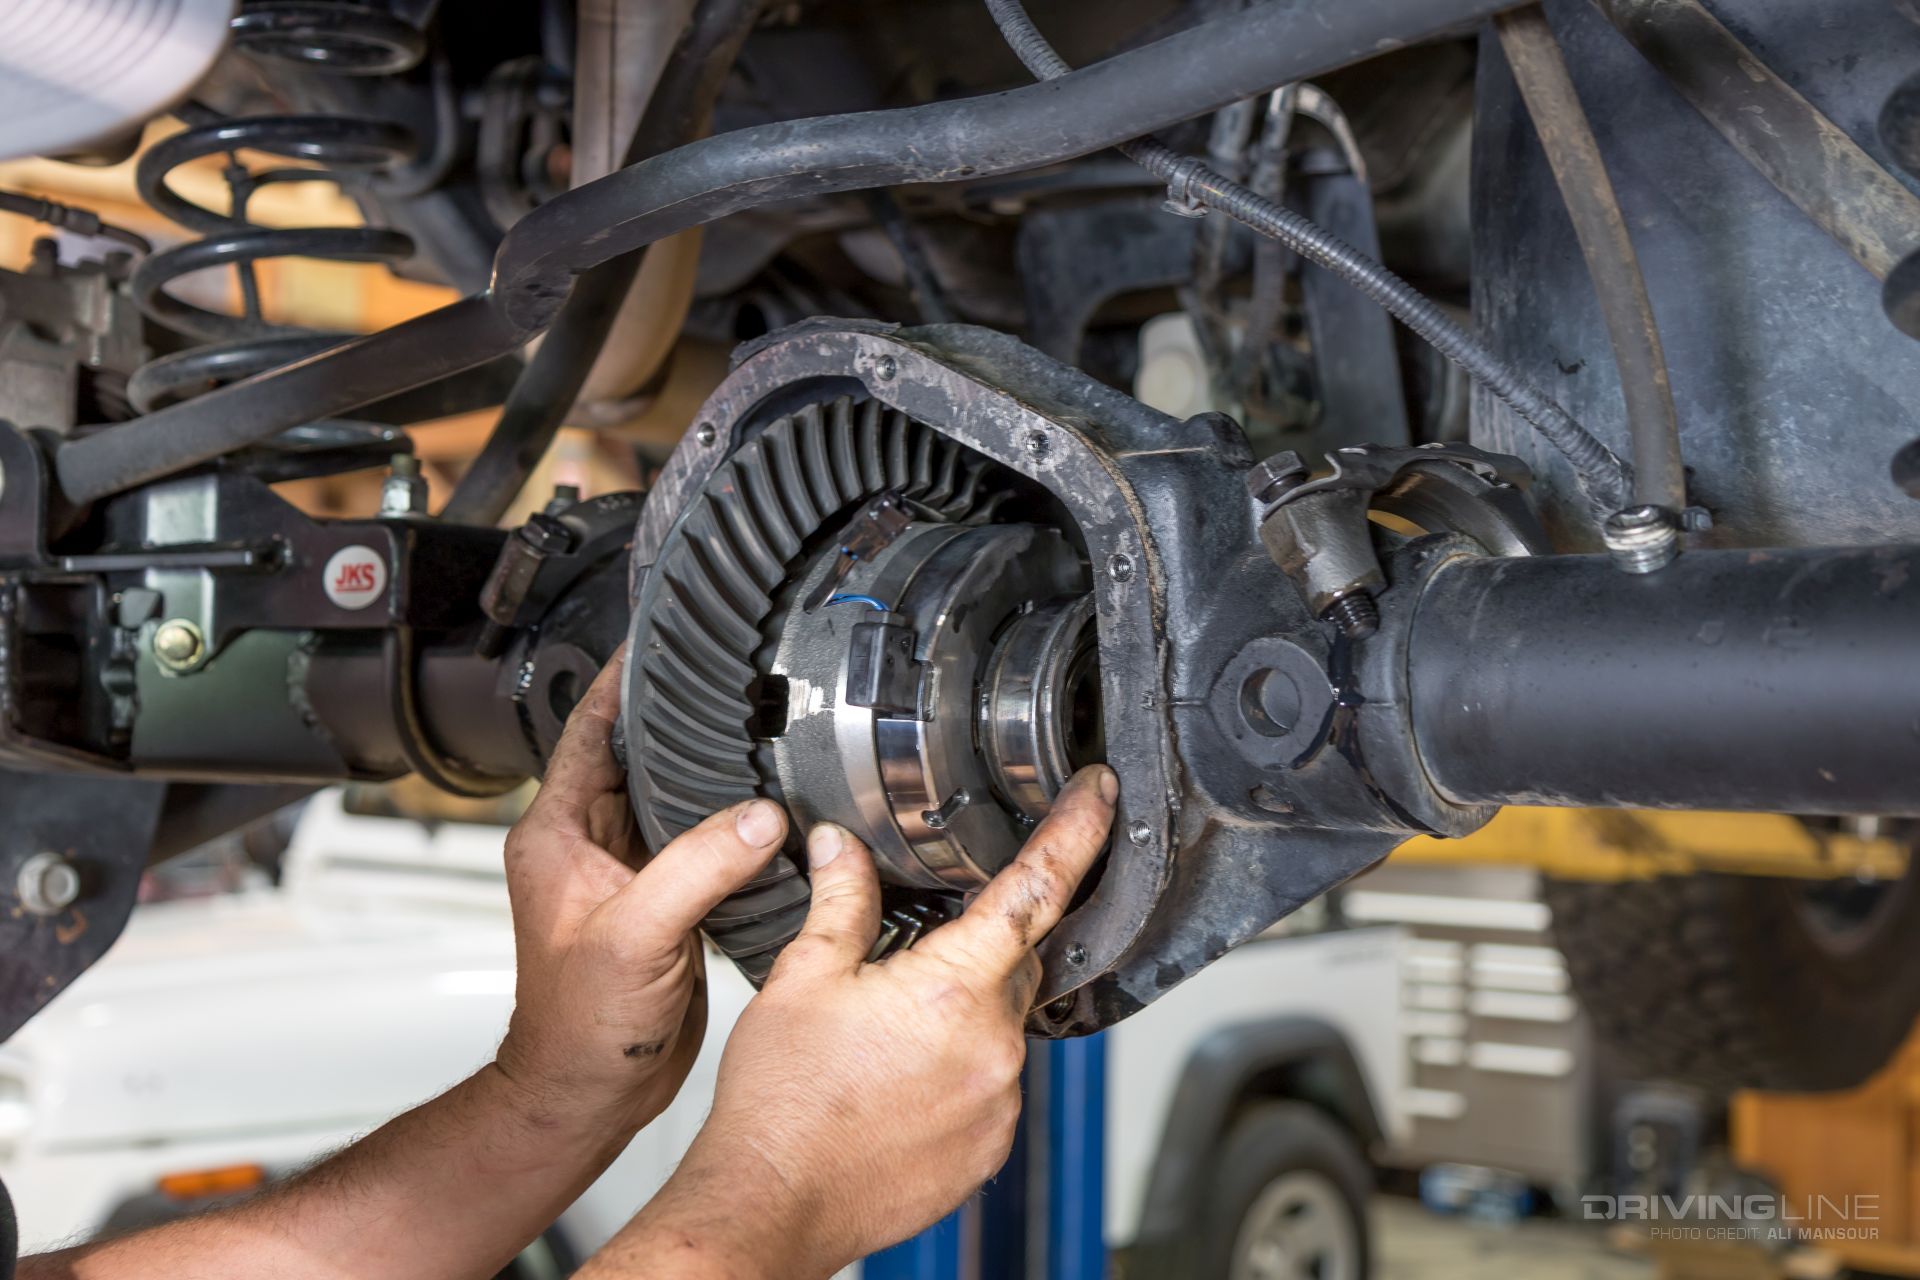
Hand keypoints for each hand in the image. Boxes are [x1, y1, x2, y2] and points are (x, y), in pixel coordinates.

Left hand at [494, 650, 789, 1136]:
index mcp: (557, 833)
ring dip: (711, 771)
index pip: (589, 728)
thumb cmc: (576, 1027)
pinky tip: (771, 809)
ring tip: (758, 729)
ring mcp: (628, 872)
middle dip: (681, 718)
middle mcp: (588, 843)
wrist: (588, 1094)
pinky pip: (703, 841)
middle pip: (638, 755)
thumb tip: (761, 817)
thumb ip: (698, 867)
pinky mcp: (665, 901)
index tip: (660, 635)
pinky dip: (734, 822)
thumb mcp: (634, 934)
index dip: (621, 679)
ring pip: (675, 797)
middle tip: (731, 677)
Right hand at [605, 765, 1117, 1277]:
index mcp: (955, 989)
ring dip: (961, 1014)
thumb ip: (840, 903)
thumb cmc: (782, 1105)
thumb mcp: (804, 979)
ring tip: (885, 1037)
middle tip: (907, 960)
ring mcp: (998, 1102)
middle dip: (974, 947)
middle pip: (1014, 962)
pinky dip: (959, 1068)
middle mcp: (995, 1046)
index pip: (1038, 888)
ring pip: (1000, 1026)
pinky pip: (992, 1083)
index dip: (1076, 831)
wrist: (772, 1204)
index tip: (1098, 795)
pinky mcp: (989, 1146)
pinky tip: (900, 1079)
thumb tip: (841, 846)